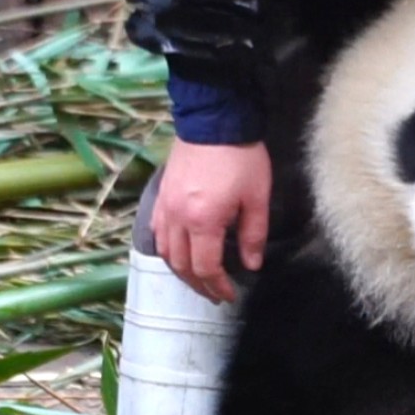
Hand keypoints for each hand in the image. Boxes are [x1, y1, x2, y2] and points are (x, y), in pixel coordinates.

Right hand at [150, 138, 271, 303]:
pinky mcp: (161, 195)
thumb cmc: (241, 157)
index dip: (218, 286)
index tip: (230, 295)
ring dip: (181, 271)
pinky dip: (166, 250)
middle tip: (215, 294)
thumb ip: (253, 235)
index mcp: (203, 221)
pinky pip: (157, 232)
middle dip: (199, 284)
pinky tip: (178, 253)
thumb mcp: (257, 198)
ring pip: (165, 252)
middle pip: (182, 265)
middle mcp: (177, 218)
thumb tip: (252, 265)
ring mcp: (165, 206)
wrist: (214, 120)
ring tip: (198, 279)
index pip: (206, 267)